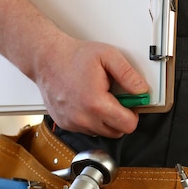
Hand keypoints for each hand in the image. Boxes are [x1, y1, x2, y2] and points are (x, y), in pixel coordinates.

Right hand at [33, 35, 147, 136]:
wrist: (45, 59)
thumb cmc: (73, 56)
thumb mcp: (108, 56)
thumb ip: (128, 75)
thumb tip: (142, 90)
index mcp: (96, 104)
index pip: (128, 125)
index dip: (133, 114)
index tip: (130, 103)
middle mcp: (83, 118)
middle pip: (117, 132)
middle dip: (121, 117)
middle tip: (115, 98)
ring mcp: (73, 123)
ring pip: (102, 132)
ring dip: (106, 120)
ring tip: (99, 98)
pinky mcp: (66, 125)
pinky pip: (88, 130)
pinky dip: (92, 120)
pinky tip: (88, 103)